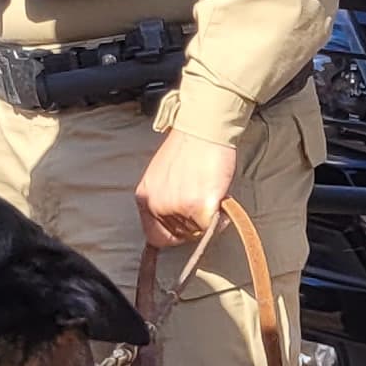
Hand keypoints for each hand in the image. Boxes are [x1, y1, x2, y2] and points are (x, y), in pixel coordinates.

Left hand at [135, 128, 237, 250]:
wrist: (203, 128)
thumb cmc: (188, 148)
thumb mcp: (162, 177)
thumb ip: (163, 199)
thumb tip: (175, 222)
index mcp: (145, 198)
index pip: (155, 237)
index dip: (173, 235)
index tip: (185, 228)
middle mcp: (156, 205)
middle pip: (179, 236)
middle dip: (193, 223)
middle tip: (201, 198)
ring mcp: (177, 207)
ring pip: (197, 231)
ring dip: (206, 217)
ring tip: (208, 190)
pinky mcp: (198, 207)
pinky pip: (212, 226)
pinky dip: (220, 216)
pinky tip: (219, 196)